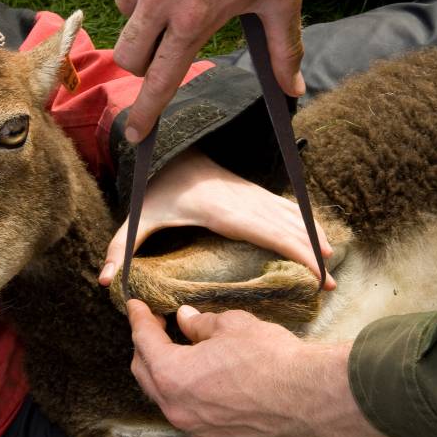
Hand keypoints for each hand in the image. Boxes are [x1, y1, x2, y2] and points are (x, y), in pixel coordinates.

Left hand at [99, 149, 335, 289]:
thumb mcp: (138, 217)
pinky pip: (289, 209)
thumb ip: (120, 248)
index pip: (269, 232)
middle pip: (288, 228)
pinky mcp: (256, 194)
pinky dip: (307, 225)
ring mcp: (254, 195)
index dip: (298, 251)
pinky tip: (321, 242)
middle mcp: (246, 201)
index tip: (317, 274)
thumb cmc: (157, 189)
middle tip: (330, 287)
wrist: (173, 149)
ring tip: (331, 273)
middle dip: (312, 256)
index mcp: (223, 211)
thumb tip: (105, 282)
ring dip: (314, 242)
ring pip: (293, 218)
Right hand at [114, 0, 304, 142]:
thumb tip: (294, 89)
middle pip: (128, 59)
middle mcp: (160, 2)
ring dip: (142, 23)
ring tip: (175, 2)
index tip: (135, 135)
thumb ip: (285, 46)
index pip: (161, 80)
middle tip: (164, 52)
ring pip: (125, 20)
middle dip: (140, 65)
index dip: (146, 112)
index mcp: (194, 19)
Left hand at [127, 300, 386, 436]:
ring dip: (166, 371)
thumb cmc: (272, 358)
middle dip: (146, 346)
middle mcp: (177, 408)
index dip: (139, 319)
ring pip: (166, 397)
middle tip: (157, 324)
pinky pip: (190, 413)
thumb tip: (185, 319)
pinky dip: (188, 392)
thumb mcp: (231, 326)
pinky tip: (204, 376)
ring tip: (180, 349)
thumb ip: (200, 323)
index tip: (137, 306)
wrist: (313, 399)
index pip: (143, 341)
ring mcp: (197, 429)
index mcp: (172, 375)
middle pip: (145, 372)